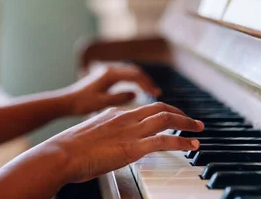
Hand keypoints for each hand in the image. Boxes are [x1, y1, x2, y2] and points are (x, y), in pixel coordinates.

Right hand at [45, 102, 203, 183]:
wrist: (61, 153)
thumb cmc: (69, 150)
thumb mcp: (88, 138)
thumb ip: (103, 138)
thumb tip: (106, 147)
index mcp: (114, 114)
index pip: (144, 108)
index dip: (162, 112)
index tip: (172, 117)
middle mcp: (125, 118)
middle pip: (160, 108)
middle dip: (180, 114)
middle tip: (193, 121)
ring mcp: (130, 131)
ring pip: (166, 119)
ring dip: (186, 123)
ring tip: (199, 129)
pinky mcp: (133, 147)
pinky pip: (164, 140)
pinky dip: (182, 141)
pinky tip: (192, 145)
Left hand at [60, 64, 161, 115]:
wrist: (66, 102)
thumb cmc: (81, 103)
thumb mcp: (101, 103)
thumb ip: (118, 98)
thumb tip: (134, 93)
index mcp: (109, 74)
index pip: (134, 74)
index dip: (146, 83)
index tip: (155, 93)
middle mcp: (108, 70)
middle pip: (134, 71)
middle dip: (146, 81)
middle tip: (157, 93)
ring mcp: (107, 72)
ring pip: (129, 72)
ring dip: (140, 81)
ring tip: (151, 92)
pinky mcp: (105, 77)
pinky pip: (124, 76)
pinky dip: (133, 82)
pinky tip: (138, 92)